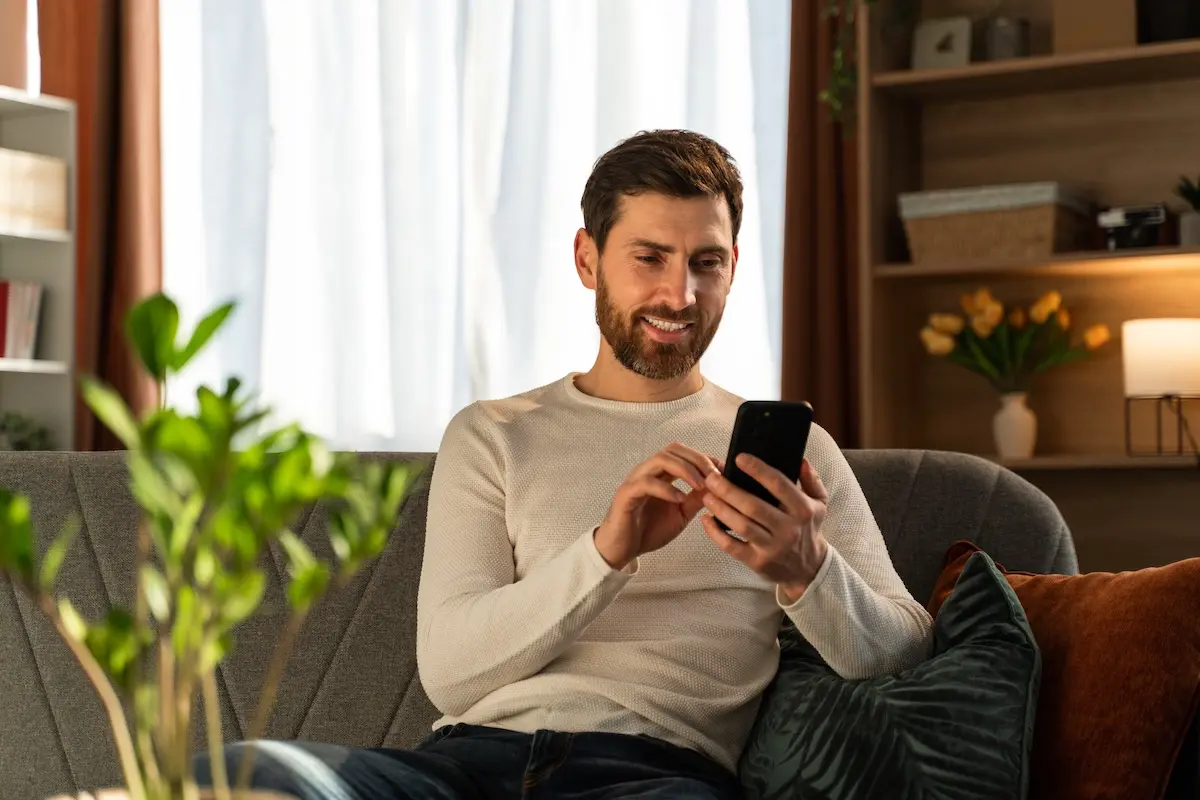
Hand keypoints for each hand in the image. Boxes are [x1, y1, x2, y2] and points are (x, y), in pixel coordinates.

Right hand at [594, 443, 720, 569]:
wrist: (623, 549)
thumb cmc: (648, 530)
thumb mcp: (681, 514)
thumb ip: (696, 499)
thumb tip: (717, 487)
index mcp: (660, 474)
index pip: (683, 453)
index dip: (704, 458)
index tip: (722, 469)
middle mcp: (647, 471)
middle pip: (673, 450)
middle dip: (697, 460)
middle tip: (714, 476)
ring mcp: (636, 481)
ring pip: (660, 460)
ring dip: (684, 469)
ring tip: (700, 485)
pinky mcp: (626, 495)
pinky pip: (646, 483)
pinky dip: (666, 489)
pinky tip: (679, 499)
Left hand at [700, 454, 829, 601]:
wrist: (809, 569)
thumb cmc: (808, 529)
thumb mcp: (819, 504)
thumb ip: (811, 480)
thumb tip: (800, 460)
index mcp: (803, 510)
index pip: (778, 484)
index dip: (758, 470)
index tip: (739, 458)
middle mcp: (788, 529)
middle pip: (753, 506)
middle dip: (728, 490)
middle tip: (711, 477)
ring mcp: (772, 547)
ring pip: (741, 525)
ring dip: (720, 509)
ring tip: (707, 495)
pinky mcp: (758, 562)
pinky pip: (732, 547)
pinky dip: (715, 533)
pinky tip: (706, 520)